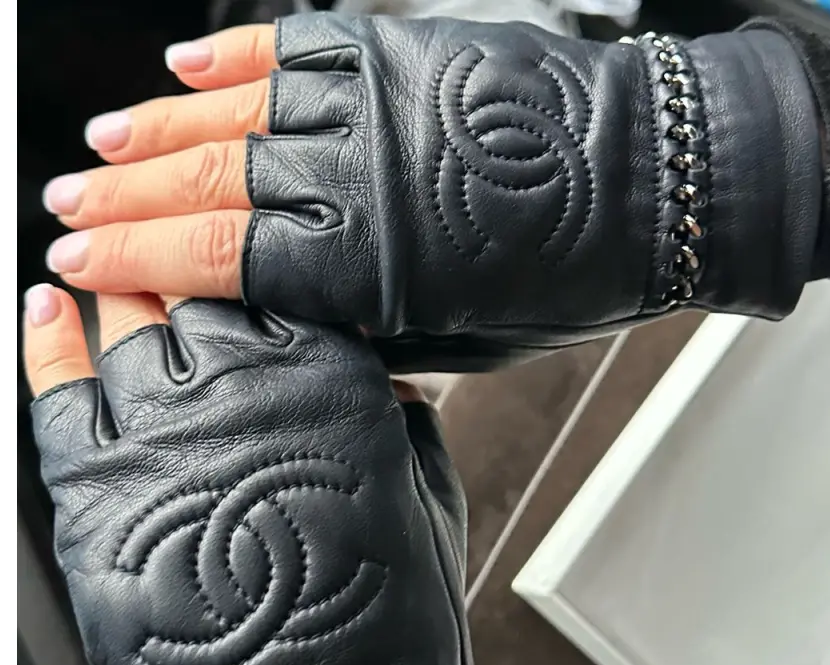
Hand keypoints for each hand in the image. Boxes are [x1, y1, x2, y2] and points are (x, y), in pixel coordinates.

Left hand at [24, 282, 526, 664]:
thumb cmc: (384, 624)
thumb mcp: (428, 501)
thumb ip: (405, 424)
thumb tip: (387, 386)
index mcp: (334, 378)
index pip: (281, 283)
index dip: (261, 272)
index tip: (250, 264)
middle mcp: (242, 385)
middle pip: (194, 286)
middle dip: (185, 271)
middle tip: (176, 265)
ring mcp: (159, 430)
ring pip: (121, 320)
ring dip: (118, 292)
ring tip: (110, 278)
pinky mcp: (91, 486)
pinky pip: (54, 387)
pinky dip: (46, 341)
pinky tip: (48, 313)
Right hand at [43, 16, 709, 366]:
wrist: (658, 188)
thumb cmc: (572, 282)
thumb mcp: (468, 342)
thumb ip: (371, 325)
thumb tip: (297, 312)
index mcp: (375, 267)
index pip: (222, 258)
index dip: (138, 262)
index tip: (78, 266)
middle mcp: (362, 178)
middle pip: (210, 183)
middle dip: (123, 201)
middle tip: (63, 211)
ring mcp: (380, 106)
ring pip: (239, 113)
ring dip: (158, 130)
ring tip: (101, 147)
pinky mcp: (408, 55)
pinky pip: (302, 48)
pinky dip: (238, 57)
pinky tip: (189, 69)